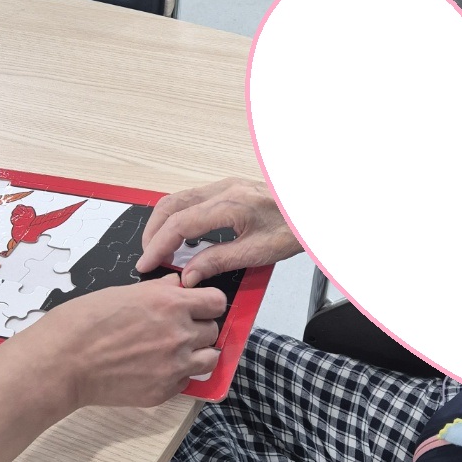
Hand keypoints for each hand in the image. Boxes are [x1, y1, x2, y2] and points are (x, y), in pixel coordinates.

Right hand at [10, 274, 227, 411]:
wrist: (62, 362)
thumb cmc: (83, 322)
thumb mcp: (122, 292)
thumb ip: (158, 290)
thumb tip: (177, 285)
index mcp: (170, 304)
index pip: (216, 301)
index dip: (207, 303)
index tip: (198, 306)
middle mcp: (179, 335)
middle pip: (212, 330)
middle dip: (198, 327)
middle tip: (176, 329)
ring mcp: (174, 366)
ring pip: (209, 359)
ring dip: (196, 353)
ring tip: (174, 352)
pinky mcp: (164, 391)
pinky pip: (186, 381)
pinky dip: (177, 375)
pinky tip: (154, 369)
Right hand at [136, 178, 300, 285]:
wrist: (314, 210)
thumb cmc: (295, 228)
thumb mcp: (257, 253)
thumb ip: (218, 262)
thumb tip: (188, 275)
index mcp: (230, 204)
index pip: (180, 224)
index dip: (158, 246)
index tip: (147, 263)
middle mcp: (224, 189)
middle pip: (171, 206)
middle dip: (153, 232)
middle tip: (147, 256)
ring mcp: (226, 186)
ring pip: (179, 199)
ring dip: (163, 223)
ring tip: (158, 248)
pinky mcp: (230, 189)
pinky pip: (192, 199)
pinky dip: (178, 216)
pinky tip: (180, 234)